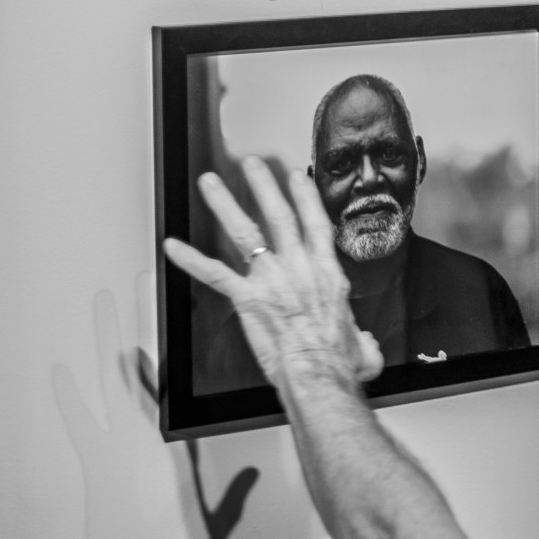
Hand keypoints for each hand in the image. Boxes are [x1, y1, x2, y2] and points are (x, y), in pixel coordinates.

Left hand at [162, 156, 382, 389]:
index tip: (296, 177)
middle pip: (279, 216)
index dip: (305, 197)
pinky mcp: (247, 298)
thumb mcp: (363, 347)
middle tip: (252, 165)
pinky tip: (173, 247)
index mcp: (327, 274)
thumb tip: (365, 346)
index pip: (315, 224)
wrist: (320, 373)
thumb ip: (363, 341)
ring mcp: (271, 280)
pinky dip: (190, 259)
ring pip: (245, 232)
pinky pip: (213, 273)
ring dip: (226, 204)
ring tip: (211, 183)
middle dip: (264, 186)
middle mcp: (299, 268)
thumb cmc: (338, 362)